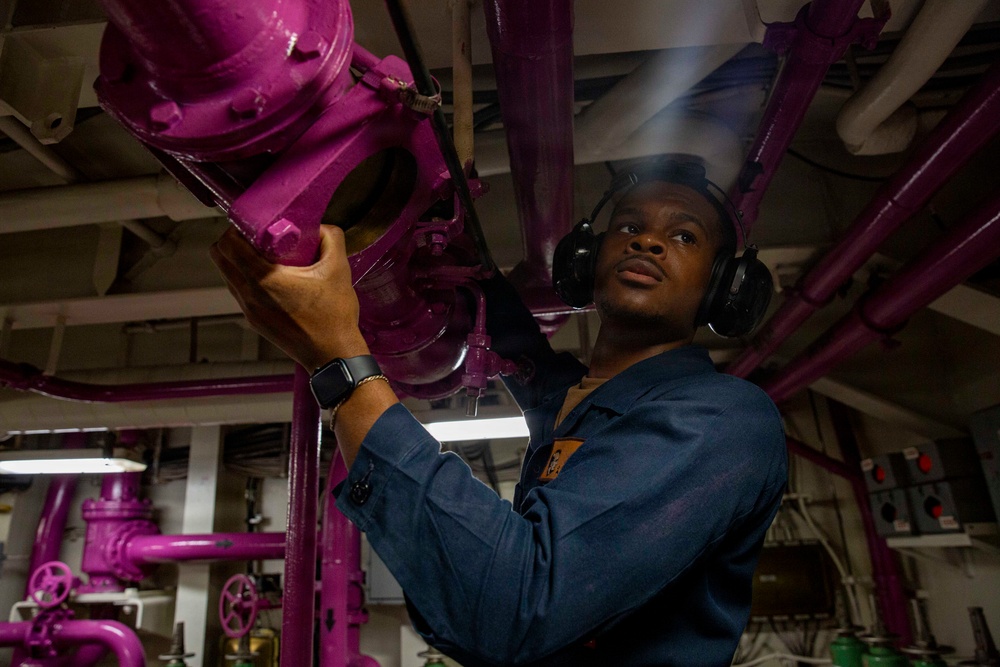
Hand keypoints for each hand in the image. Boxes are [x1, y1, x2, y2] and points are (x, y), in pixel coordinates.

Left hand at [210, 225, 368, 369]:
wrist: (333, 356)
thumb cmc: (335, 316)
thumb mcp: (339, 269)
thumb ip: (330, 238)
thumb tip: (320, 227)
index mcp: (264, 280)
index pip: (227, 245)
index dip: (236, 228)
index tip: (255, 224)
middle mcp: (249, 295)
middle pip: (220, 258)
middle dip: (234, 242)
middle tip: (258, 237)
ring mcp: (249, 310)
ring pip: (228, 275)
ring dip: (239, 261)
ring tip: (267, 257)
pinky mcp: (254, 321)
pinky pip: (239, 291)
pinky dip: (247, 278)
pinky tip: (273, 278)